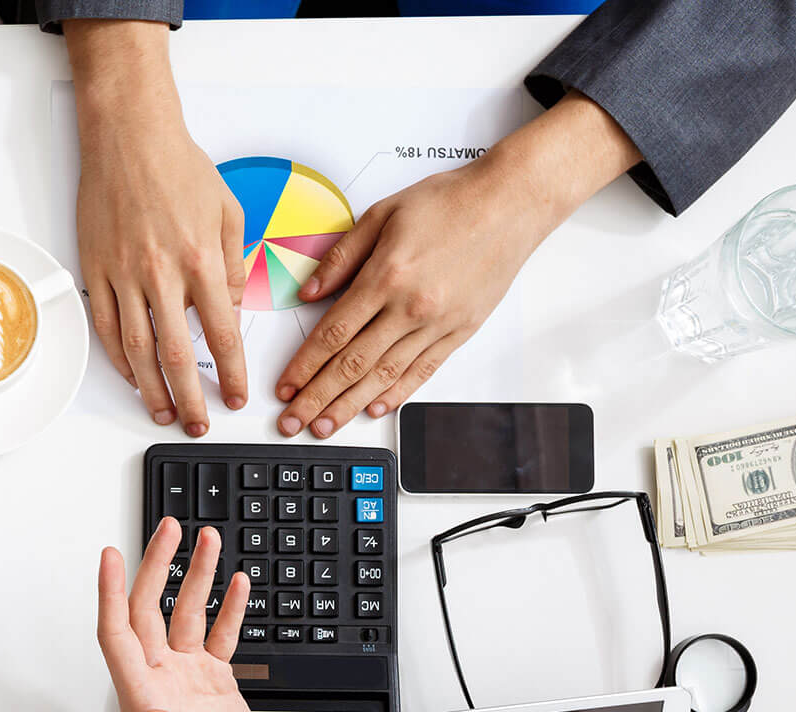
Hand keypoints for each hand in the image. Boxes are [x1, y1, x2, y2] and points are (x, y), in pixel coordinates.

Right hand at [68, 19, 245, 436]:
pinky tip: (131, 376)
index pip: (221, 332)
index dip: (232, 372)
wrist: (128, 134)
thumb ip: (232, 265)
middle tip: (199, 423)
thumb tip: (229, 310)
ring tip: (163, 412)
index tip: (236, 396)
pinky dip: (117, 358)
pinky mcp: (94, 270)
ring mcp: (122, 274)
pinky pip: (104, 327)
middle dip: (190, 397)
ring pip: (136, 349)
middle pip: (176, 354)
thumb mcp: (227, 211)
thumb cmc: (178, 166)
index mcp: (199, 258)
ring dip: (151, 389)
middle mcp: (159, 272)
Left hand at [97, 517, 279, 711]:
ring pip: (184, 614)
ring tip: (207, 540)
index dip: (110, 595)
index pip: (117, 637)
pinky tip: (235, 582)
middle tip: (168, 529)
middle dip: (156, 567)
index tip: (109, 557)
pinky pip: (216, 633)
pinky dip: (226, 607)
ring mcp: (186, 679)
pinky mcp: (213, 681)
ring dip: (194, 577)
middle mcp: (159, 683)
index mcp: (145, 702)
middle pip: (148, 612)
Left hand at [272, 91, 641, 437]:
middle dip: (317, 398)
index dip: (304, 366)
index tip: (285, 387)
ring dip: (350, 406)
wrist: (511, 202)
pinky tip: (374, 408)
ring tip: (324, 426)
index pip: (333, 334)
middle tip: (292, 422)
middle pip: (353, 364)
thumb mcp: (382, 214)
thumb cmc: (450, 201)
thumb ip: (341, 257)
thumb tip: (308, 292)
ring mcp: (438, 323)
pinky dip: (396, 393)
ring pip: (385, 375)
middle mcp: (411, 306)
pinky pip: (423, 370)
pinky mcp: (461, 330)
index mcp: (386, 276)